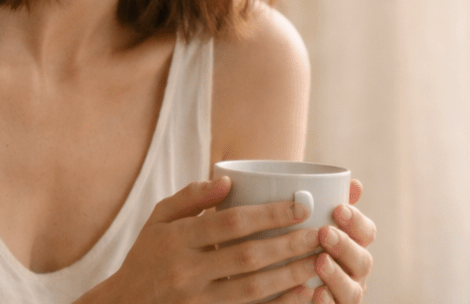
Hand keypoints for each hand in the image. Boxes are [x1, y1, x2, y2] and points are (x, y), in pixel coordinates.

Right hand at [89, 177, 321, 303]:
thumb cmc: (148, 256)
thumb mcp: (158, 220)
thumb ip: (190, 197)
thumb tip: (227, 179)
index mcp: (176, 240)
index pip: (230, 224)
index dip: (268, 214)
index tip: (300, 206)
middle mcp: (186, 273)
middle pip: (248, 257)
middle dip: (290, 244)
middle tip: (321, 233)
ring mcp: (197, 303)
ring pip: (253, 290)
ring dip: (291, 276)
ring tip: (320, 261)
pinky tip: (303, 294)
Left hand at [312, 179, 375, 303]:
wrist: (283, 279)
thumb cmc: (302, 244)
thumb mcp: (311, 221)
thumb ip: (330, 202)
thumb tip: (354, 183)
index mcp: (355, 245)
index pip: (367, 232)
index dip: (356, 221)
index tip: (338, 208)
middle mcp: (355, 271)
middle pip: (363, 260)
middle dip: (345, 246)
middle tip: (324, 233)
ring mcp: (345, 293)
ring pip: (352, 290)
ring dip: (337, 275)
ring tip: (319, 261)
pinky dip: (327, 302)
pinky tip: (316, 293)